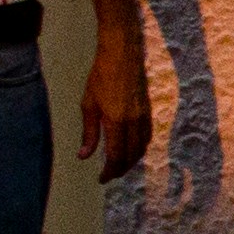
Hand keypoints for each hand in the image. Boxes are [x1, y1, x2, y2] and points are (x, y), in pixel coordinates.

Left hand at [78, 24, 152, 178]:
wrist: (122, 55)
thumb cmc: (100, 77)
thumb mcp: (88, 105)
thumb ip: (89, 133)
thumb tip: (84, 156)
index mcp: (116, 122)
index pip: (115, 156)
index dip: (109, 172)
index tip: (102, 179)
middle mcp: (133, 123)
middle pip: (130, 157)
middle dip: (120, 169)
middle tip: (109, 175)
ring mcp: (144, 117)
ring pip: (141, 149)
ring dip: (131, 161)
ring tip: (118, 165)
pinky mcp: (148, 112)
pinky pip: (146, 138)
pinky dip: (139, 149)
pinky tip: (130, 149)